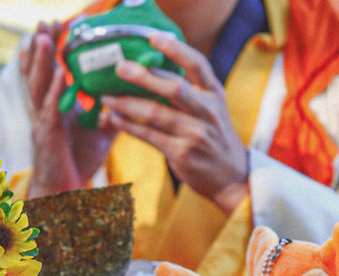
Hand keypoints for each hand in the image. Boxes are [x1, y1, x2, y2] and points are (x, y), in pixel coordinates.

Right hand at [21, 21, 114, 197]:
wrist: (65, 194)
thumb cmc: (77, 163)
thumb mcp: (99, 135)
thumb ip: (110, 116)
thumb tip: (126, 101)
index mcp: (55, 107)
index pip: (50, 72)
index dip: (51, 50)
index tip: (57, 27)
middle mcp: (45, 110)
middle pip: (38, 71)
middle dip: (41, 46)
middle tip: (45, 21)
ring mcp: (43, 121)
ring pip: (38, 85)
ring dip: (41, 61)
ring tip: (44, 37)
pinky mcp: (47, 135)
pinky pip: (50, 109)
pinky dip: (55, 90)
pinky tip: (60, 74)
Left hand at [98, 32, 248, 214]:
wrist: (231, 176)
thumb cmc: (214, 137)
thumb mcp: (212, 109)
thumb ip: (189, 91)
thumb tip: (149, 72)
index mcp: (214, 94)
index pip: (197, 65)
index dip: (176, 49)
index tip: (153, 37)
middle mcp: (207, 112)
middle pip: (173, 87)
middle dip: (143, 76)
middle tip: (120, 67)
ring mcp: (195, 134)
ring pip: (155, 113)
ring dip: (127, 104)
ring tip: (108, 98)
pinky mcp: (182, 154)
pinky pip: (149, 136)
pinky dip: (129, 126)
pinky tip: (115, 119)